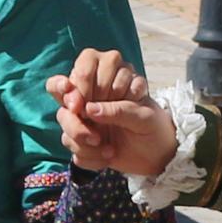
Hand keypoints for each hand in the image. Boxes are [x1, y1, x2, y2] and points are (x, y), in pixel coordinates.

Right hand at [48, 47, 176, 177]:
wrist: (157, 155)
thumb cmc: (154, 126)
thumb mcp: (144, 117)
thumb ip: (119, 110)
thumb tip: (89, 109)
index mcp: (110, 75)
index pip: (83, 66)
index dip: (79, 83)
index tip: (83, 106)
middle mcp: (92, 92)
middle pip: (64, 96)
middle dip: (75, 122)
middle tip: (96, 137)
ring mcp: (83, 114)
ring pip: (64, 120)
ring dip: (82, 140)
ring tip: (109, 149)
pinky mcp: (80, 136)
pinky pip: (70, 143)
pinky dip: (88, 155)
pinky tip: (108, 156)